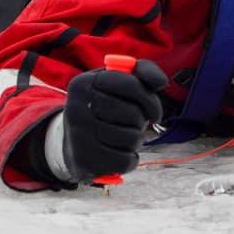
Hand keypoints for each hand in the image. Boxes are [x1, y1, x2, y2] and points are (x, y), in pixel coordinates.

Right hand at [58, 59, 168, 182]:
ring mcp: (78, 136)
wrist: (73, 144)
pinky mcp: (83, 161)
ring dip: (135, 141)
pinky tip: (119, 154)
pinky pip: (125, 161)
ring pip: (131, 139)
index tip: (155, 113)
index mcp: (84, 83)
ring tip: (123, 138)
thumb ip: (141, 72)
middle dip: (141, 122)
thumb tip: (160, 81)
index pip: (130, 85)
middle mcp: (76, 107)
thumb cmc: (104, 108)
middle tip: (135, 125)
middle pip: (133, 114)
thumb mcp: (115, 83)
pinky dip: (130, 160)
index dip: (150, 99)